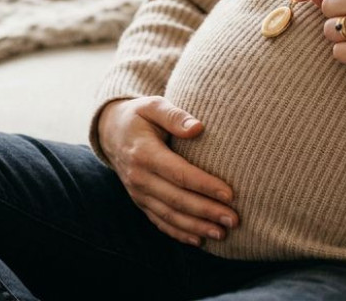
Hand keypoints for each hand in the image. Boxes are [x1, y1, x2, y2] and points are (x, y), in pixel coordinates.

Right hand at [97, 96, 238, 246]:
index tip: (230, 194)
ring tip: (223, 233)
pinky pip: (159, 221)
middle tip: (234, 219)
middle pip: (177, 199)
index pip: (179, 174)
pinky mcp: (140, 201)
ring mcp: (138, 193)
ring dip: (196, 227)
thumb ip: (175, 115)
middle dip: (207, 211)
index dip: (205, 185)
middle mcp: (139, 177)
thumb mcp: (153, 106)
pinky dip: (179, 233)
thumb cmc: (139, 116)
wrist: (110, 131)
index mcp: (144, 153)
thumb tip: (198, 128)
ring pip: (169, 215)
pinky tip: (199, 240)